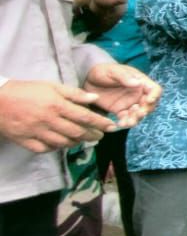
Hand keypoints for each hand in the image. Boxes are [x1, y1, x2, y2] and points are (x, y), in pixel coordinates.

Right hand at [0, 79, 117, 150]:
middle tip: (100, 135)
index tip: (112, 127)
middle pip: (77, 132)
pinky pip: (45, 149)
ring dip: (77, 142)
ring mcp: (36, 132)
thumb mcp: (51, 86)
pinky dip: (56, 148)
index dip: (100, 123)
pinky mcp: (25, 141)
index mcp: (56, 105)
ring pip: (63, 143)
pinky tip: (62, 144)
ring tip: (84, 139)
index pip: (85, 117)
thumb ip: (74, 93)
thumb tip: (95, 98)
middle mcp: (48, 120)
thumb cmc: (26, 90)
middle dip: (93, 135)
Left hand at [83, 62, 161, 129]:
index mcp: (140, 82)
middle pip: (149, 105)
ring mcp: (130, 103)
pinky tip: (120, 124)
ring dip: (136, 119)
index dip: (154, 96)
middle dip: (145, 110)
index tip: (148, 101)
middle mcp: (138, 94)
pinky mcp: (120, 111)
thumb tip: (138, 83)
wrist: (88, 79)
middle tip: (138, 113)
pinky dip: (125, 123)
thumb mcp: (113, 71)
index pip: (154, 90)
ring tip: (128, 122)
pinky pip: (126, 118)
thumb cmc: (103, 71)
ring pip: (139, 114)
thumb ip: (125, 77)